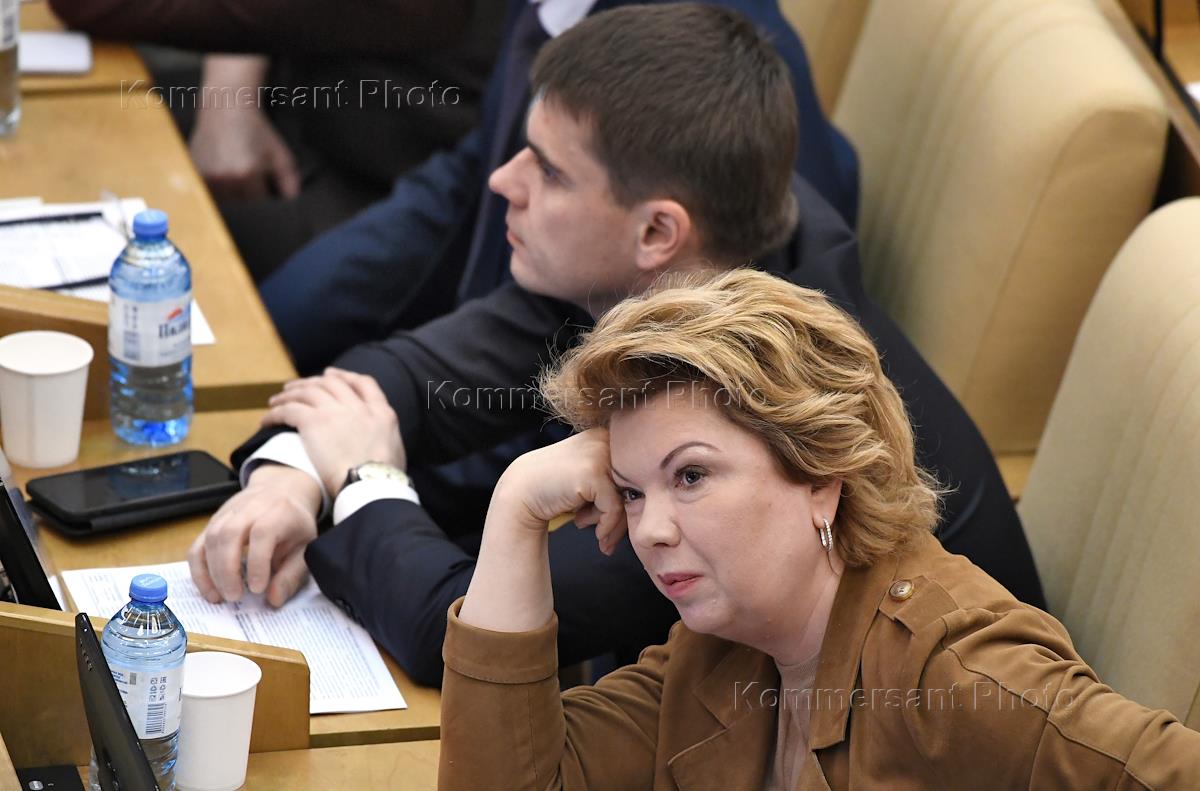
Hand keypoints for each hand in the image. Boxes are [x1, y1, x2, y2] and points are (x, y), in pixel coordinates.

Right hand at [187, 464, 320, 606]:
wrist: (281, 490)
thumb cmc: (294, 523)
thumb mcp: (304, 546)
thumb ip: (291, 574)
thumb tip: (273, 599)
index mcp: (278, 512)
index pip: (262, 533)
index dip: (258, 563)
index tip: (257, 589)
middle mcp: (249, 508)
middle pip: (229, 534)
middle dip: (227, 570)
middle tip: (234, 597)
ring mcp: (227, 514)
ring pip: (210, 539)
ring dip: (211, 572)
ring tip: (220, 597)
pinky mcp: (212, 523)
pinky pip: (197, 545)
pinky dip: (198, 570)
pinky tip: (209, 589)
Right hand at [189, 102, 300, 200]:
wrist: (227, 108)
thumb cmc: (257, 131)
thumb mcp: (281, 155)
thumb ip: (290, 182)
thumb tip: (291, 202)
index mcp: (247, 174)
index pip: (258, 202)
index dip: (263, 193)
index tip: (264, 182)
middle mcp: (225, 177)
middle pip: (240, 203)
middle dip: (247, 193)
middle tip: (249, 173)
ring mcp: (207, 175)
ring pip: (224, 199)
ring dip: (231, 192)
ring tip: (235, 170)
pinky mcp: (195, 171)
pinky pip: (209, 191)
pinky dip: (216, 186)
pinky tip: (222, 170)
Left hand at [262, 368, 406, 494]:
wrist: (370, 485)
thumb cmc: (383, 479)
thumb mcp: (396, 451)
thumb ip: (385, 438)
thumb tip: (378, 443)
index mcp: (381, 412)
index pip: (364, 383)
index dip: (345, 376)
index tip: (331, 375)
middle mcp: (358, 406)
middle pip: (331, 383)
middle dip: (311, 381)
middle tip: (295, 387)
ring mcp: (335, 411)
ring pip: (307, 391)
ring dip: (289, 394)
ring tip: (275, 402)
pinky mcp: (313, 421)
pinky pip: (288, 410)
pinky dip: (275, 414)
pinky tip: (266, 422)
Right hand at [491, 428, 626, 554]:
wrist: (522, 492)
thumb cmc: (559, 490)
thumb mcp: (592, 479)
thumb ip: (617, 481)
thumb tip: (653, 501)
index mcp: (609, 436)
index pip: (637, 473)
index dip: (630, 502)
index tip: (618, 526)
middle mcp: (606, 440)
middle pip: (636, 485)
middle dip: (624, 518)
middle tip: (611, 540)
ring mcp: (599, 454)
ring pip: (627, 499)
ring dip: (615, 525)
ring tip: (600, 536)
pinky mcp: (593, 473)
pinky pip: (615, 507)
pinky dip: (607, 526)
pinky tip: (595, 534)